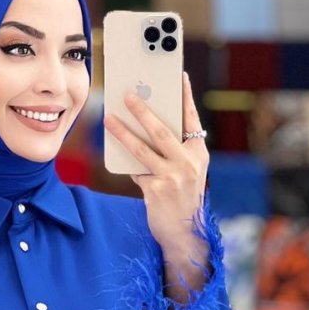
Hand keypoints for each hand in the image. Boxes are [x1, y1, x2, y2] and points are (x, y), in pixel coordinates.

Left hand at [103, 72, 208, 254]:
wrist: (186, 233)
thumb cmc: (183, 199)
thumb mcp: (186, 172)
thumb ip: (172, 152)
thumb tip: (144, 131)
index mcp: (199, 154)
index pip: (192, 119)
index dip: (186, 97)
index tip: (180, 76)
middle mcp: (188, 163)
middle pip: (162, 130)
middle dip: (143, 110)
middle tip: (128, 95)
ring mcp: (173, 177)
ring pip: (142, 149)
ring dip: (123, 132)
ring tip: (109, 119)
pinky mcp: (156, 190)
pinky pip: (136, 170)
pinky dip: (127, 162)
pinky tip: (116, 152)